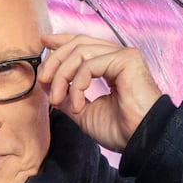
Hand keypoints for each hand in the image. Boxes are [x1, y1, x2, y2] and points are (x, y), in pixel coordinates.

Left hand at [39, 34, 162, 151]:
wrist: (140, 141)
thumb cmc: (120, 130)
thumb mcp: (83, 111)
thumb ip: (66, 95)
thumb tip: (47, 85)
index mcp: (110, 65)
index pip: (83, 44)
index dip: (62, 41)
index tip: (44, 43)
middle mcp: (118, 57)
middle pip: (78, 43)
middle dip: (55, 59)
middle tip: (42, 80)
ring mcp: (123, 56)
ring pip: (80, 51)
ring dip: (62, 75)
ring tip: (56, 97)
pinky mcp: (127, 60)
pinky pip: (90, 65)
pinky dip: (76, 84)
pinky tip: (76, 104)